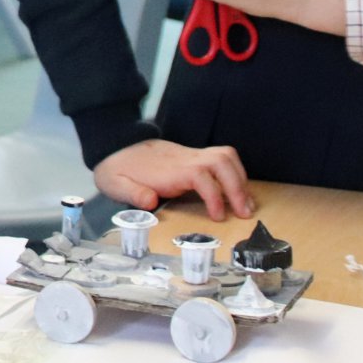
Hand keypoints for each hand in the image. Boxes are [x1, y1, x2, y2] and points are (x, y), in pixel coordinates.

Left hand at [93, 138, 252, 220]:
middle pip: (221, 161)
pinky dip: (234, 172)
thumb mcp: (115, 183)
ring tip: (247, 203)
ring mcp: (191, 155)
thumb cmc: (118, 169)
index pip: (200, 175)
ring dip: (240, 178)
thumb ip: (132, 193)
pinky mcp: (194, 157)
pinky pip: (222, 158)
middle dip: (237, 186)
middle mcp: (185, 159)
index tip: (218, 216)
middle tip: (246, 212)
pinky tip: (237, 191)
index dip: (213, 195)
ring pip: (225, 156)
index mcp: (169, 169)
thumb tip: (150, 201)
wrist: (115, 146)